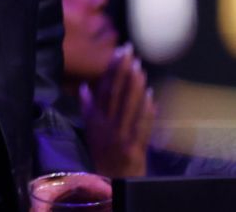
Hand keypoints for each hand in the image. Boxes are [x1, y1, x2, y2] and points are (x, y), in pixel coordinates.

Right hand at [82, 44, 154, 177]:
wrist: (110, 183)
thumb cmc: (102, 154)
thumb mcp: (89, 130)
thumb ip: (87, 108)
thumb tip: (84, 87)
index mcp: (95, 119)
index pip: (103, 89)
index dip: (111, 70)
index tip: (118, 53)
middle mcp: (107, 125)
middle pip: (116, 94)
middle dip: (123, 72)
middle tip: (130, 52)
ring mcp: (121, 136)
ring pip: (128, 107)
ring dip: (135, 87)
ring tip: (140, 68)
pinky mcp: (135, 149)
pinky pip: (142, 127)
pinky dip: (147, 112)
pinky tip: (151, 97)